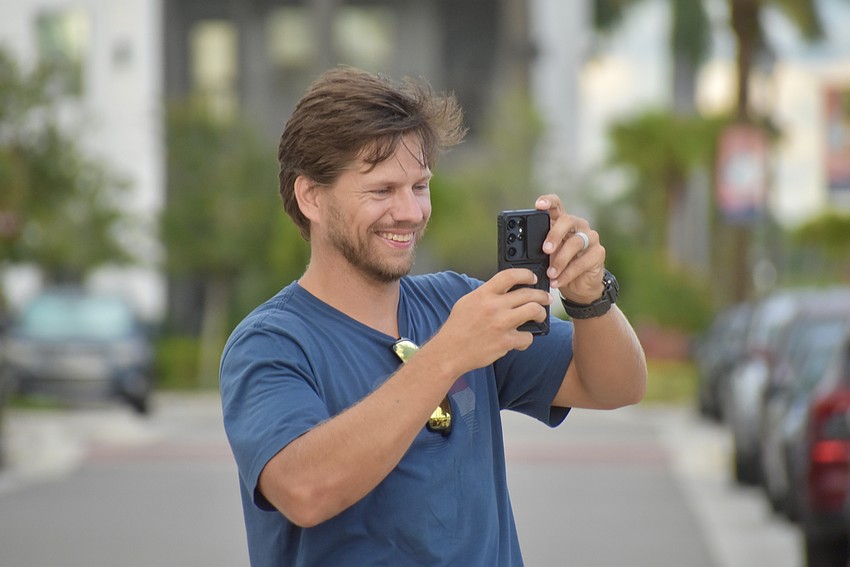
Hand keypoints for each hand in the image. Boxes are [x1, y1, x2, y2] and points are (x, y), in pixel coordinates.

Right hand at [425, 269, 551, 373]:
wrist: (449, 352)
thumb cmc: (457, 327)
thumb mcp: (467, 302)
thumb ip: (486, 294)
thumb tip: (506, 290)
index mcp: (483, 294)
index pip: (510, 275)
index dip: (526, 274)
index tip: (533, 278)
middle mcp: (493, 306)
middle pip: (528, 293)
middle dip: (542, 296)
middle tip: (545, 299)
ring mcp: (501, 324)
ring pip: (534, 311)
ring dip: (541, 313)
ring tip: (540, 316)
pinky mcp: (505, 342)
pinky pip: (527, 337)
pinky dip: (527, 339)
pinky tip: (521, 339)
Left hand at [535, 194, 605, 303]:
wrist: (579, 287)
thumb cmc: (560, 266)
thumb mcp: (545, 256)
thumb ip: (537, 248)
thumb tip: (521, 250)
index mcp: (562, 222)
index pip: (556, 205)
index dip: (548, 201)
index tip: (538, 205)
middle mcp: (578, 226)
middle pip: (567, 220)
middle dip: (554, 235)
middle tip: (545, 250)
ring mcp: (590, 238)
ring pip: (576, 242)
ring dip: (560, 260)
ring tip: (550, 273)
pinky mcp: (598, 254)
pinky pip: (582, 262)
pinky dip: (567, 274)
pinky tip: (557, 281)